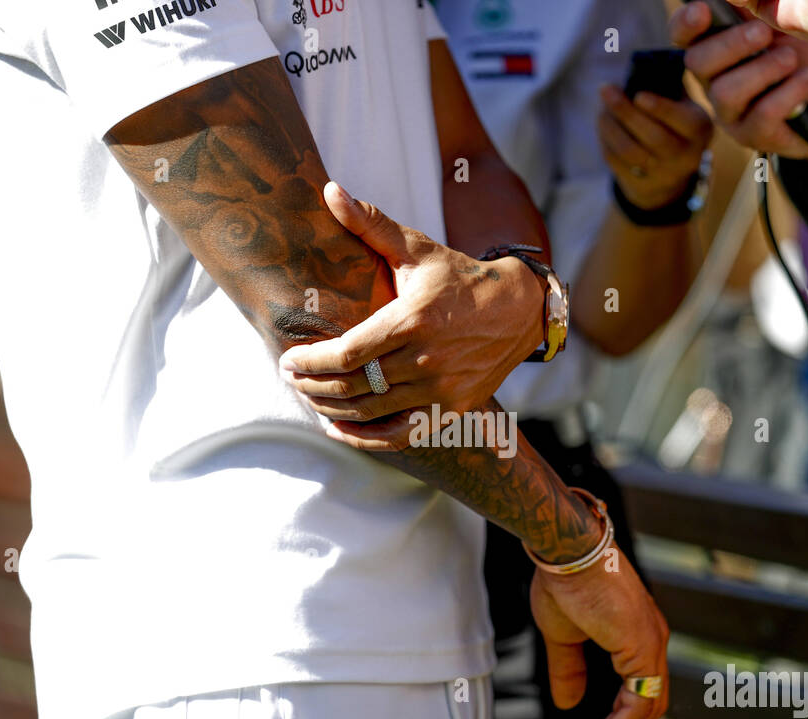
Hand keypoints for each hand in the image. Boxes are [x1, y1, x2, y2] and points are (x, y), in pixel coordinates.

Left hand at [278, 181, 544, 451]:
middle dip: (312, 386)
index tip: (288, 360)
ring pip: (370, 413)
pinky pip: (400, 436)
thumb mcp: (417, 249)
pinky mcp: (452, 410)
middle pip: (352, 387)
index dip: (310, 361)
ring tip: (311, 398)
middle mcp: (427, 359)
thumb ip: (371, 224)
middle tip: (292, 378)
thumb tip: (330, 190)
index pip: (346, 352)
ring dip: (331, 411)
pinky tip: (340, 428)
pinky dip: (365, 438)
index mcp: (413, 319)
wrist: (519, 311)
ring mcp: (441, 390)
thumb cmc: (459, 278)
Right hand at [529, 551, 669, 718]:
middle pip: (650, 704)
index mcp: (636, 635)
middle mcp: (652, 640)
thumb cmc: (564, 580)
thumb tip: (569, 703)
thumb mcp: (563, 636)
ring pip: (648, 709)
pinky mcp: (643, 648)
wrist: (566, 552)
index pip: (640, 688)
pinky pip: (639, 702)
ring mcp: (652, 644)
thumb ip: (569, 670)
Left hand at [598, 84, 713, 211]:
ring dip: (610, 126)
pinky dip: (605, 139)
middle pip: (653, 137)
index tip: (638, 94)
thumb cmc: (675, 124)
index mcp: (700, 130)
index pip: (682, 121)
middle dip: (626, 112)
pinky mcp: (640, 183)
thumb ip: (670, 86)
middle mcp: (686, 156)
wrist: (671, 172)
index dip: (660, 108)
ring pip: (630, 151)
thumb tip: (642, 64)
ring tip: (602, 107)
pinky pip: (617, 161)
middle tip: (606, 89)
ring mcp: (662, 174)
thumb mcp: (684, 105)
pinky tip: (603, 123)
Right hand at [671, 1, 807, 171]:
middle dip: (731, 44)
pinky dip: (788, 91)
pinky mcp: (754, 135)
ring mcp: (732, 112)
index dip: (686, 23)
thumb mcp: (786, 19)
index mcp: (717, 47)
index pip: (684, 35)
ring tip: (792, 59)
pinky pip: (761, 114)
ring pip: (725, 93)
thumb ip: (758, 5)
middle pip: (696, 63)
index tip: (703, 10)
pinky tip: (806, 78)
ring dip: (763, 69)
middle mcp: (715, 80)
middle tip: (764, 33)